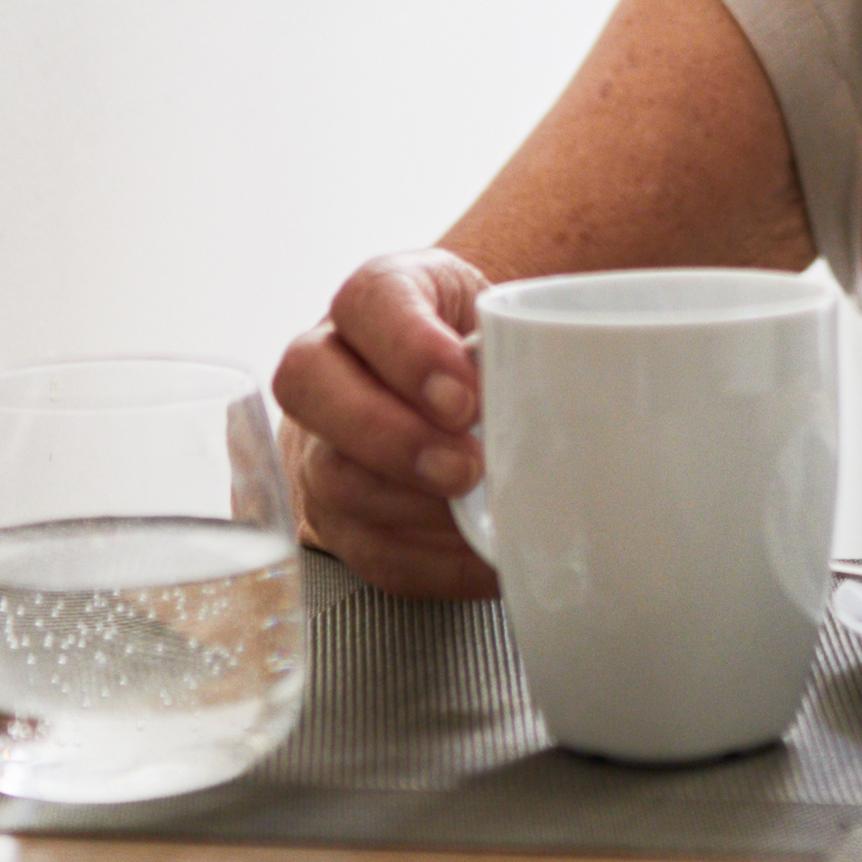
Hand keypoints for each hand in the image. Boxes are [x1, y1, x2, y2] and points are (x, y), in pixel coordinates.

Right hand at [271, 246, 496, 597]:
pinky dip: (430, 562)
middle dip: (392, 436)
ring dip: (411, 506)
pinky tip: (478, 555)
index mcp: (375, 299)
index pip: (367, 302)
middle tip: (465, 465)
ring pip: (333, 477)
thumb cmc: (475, 349)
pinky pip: (367, 549)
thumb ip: (514, 339)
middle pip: (311, 387)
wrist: (448, 388)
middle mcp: (327, 365)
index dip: (409, 351)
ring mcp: (320, 444)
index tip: (464, 396)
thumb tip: (550, 387)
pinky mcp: (338, 515)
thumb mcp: (498, 317)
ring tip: (475, 511)